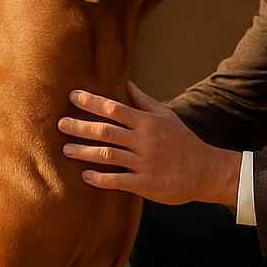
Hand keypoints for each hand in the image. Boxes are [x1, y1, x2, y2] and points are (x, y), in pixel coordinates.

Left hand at [59, 81, 240, 207]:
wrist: (205, 171)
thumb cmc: (183, 141)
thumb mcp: (166, 117)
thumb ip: (144, 101)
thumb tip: (127, 83)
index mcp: (148, 123)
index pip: (115, 108)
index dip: (92, 101)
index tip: (73, 96)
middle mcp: (144, 140)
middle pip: (106, 131)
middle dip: (80, 126)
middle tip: (60, 124)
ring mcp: (144, 163)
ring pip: (108, 155)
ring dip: (84, 152)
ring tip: (66, 149)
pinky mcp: (146, 183)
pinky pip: (118, 180)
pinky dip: (100, 178)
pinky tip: (85, 176)